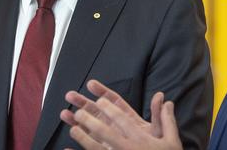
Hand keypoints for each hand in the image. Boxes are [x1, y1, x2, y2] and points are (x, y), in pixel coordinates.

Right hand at [60, 80, 182, 149]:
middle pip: (96, 111)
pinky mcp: (102, 149)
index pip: (113, 101)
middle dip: (82, 103)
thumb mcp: (158, 133)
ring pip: (88, 127)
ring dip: (75, 121)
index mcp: (127, 119)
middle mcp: (114, 126)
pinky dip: (79, 144)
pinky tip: (67, 146)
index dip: (101, 91)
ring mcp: (107, 138)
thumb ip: (158, 116)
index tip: (91, 84)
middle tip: (70, 95)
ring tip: (64, 114)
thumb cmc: (156, 149)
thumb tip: (162, 98)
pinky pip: (89, 146)